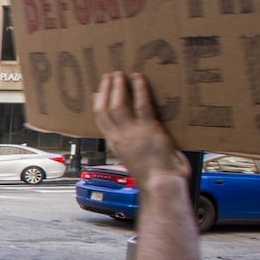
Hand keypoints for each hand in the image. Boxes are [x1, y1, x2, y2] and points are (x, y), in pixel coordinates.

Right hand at [93, 73, 188, 189]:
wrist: (161, 185)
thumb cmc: (154, 178)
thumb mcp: (136, 161)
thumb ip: (134, 148)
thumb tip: (140, 140)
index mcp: (115, 146)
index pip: (101, 121)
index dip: (98, 105)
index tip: (97, 94)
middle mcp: (119, 138)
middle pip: (105, 110)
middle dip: (105, 91)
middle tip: (108, 77)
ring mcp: (132, 133)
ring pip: (117, 105)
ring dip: (117, 87)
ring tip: (119, 74)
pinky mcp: (149, 129)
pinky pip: (141, 105)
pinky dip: (139, 90)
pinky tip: (139, 78)